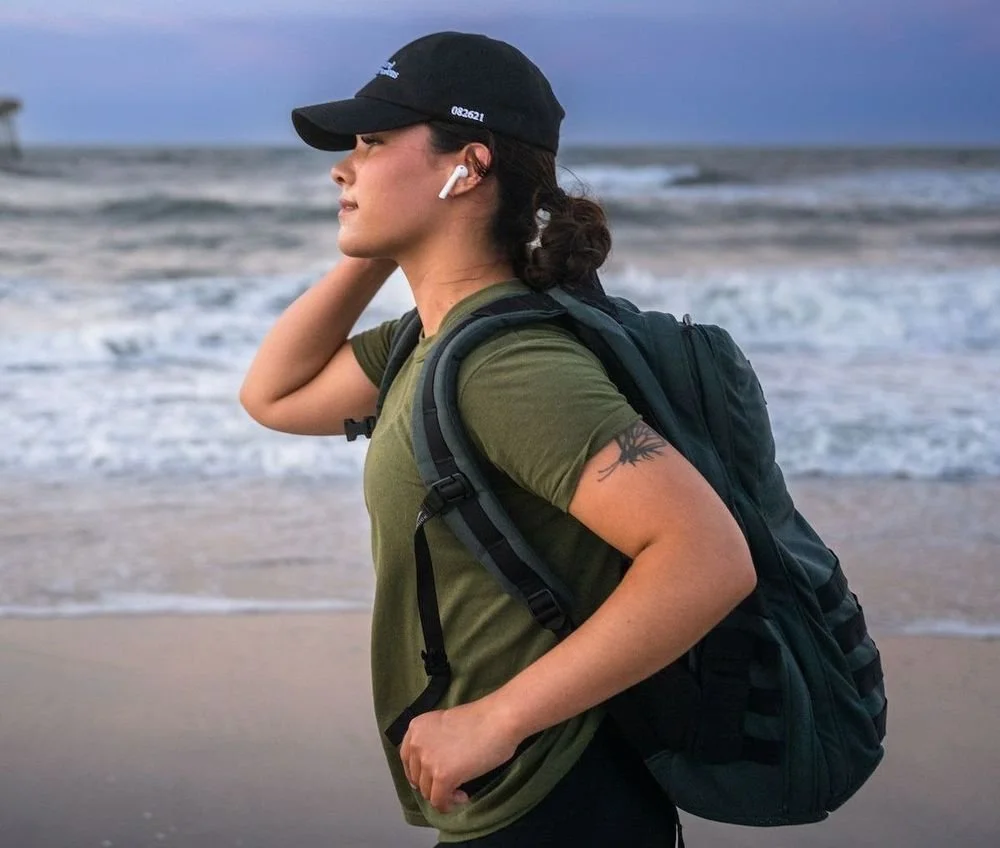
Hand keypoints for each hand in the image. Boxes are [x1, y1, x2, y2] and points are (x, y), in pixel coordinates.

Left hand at [400, 698, 520, 813]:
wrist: (498, 719)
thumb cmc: (481, 719)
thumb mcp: (445, 724)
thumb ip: (433, 741)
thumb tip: (433, 765)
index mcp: (416, 728)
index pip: (407, 759)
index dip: (419, 772)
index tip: (432, 778)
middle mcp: (416, 744)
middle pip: (417, 778)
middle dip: (433, 784)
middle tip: (453, 784)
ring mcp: (428, 761)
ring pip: (427, 792)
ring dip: (444, 795)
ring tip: (461, 790)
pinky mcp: (442, 777)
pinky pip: (439, 802)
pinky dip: (449, 804)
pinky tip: (463, 796)